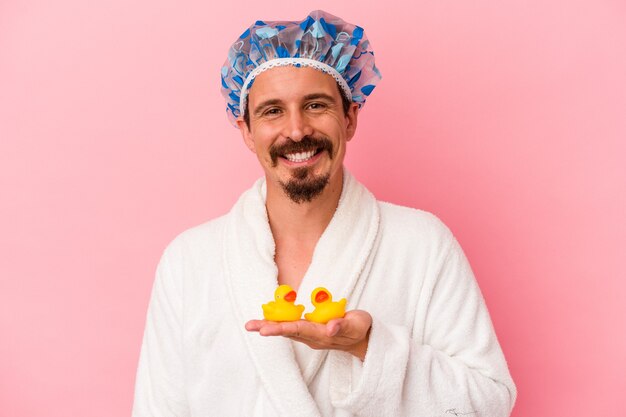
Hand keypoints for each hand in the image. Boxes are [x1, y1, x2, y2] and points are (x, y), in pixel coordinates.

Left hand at [245, 310, 371, 360]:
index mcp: (322, 335)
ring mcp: (310, 335)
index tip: (265, 329)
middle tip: (250, 326)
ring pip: (287, 330)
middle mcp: (312, 337)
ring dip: (270, 326)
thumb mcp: (357, 324)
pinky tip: (267, 319)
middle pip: (288, 332)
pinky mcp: (310, 330)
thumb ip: (343, 325)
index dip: (282, 328)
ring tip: (252, 325)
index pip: (299, 330)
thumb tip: (329, 328)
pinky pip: (291, 326)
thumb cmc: (360, 329)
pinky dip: (278, 323)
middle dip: (269, 328)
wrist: (363, 339)